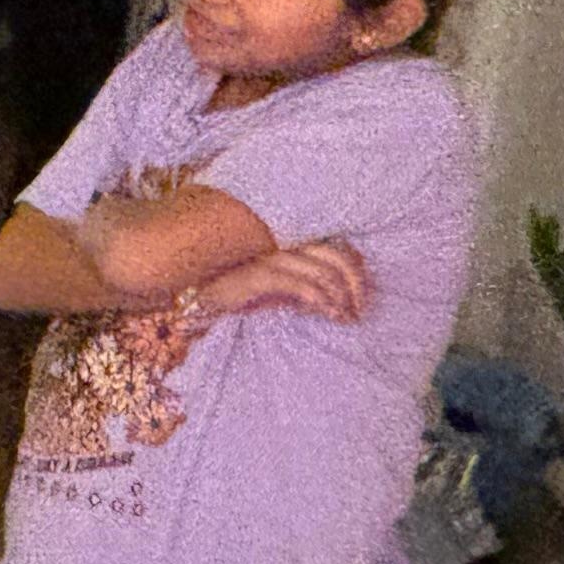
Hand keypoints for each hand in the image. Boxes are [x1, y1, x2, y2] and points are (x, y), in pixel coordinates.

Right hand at [200, 239, 371, 322]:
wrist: (200, 299)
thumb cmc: (243, 295)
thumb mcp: (283, 292)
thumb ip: (310, 290)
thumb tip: (340, 303)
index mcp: (293, 245)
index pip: (339, 249)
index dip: (358, 274)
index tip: (363, 301)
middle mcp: (284, 245)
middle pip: (336, 257)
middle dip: (355, 286)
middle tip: (358, 313)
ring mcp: (272, 257)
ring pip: (322, 270)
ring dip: (339, 296)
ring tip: (344, 318)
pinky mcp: (259, 274)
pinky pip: (299, 284)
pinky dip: (319, 299)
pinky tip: (328, 313)